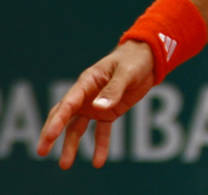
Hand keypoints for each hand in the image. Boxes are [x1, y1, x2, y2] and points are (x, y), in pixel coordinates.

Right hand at [37, 40, 155, 168]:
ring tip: (65, 165)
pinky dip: (100, 145)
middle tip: (41, 151)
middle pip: (64, 117)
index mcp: (87, 82)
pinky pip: (101, 131)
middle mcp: (86, 96)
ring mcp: (95, 105)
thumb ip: (114, 90)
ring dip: (72, 145)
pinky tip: (98, 161)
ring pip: (77, 128)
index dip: (57, 120)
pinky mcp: (108, 113)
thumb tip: (98, 107)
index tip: (49, 135)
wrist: (147, 59)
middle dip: (52, 133)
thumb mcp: (126, 73)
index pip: (68, 103)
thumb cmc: (134, 61)